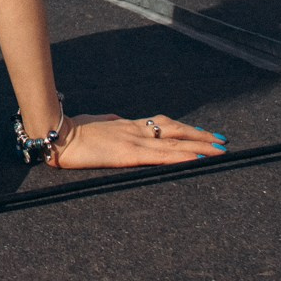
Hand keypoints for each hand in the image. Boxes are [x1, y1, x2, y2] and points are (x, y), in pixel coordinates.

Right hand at [52, 112, 225, 168]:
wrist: (57, 134)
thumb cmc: (74, 130)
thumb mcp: (97, 123)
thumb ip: (111, 123)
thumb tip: (118, 121)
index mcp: (129, 125)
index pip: (164, 125)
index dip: (186, 129)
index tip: (204, 133)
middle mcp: (136, 130)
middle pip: (176, 130)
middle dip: (201, 137)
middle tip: (223, 142)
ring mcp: (133, 141)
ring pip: (174, 143)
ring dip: (199, 146)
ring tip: (219, 150)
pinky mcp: (128, 154)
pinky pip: (161, 156)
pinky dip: (181, 157)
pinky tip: (196, 159)